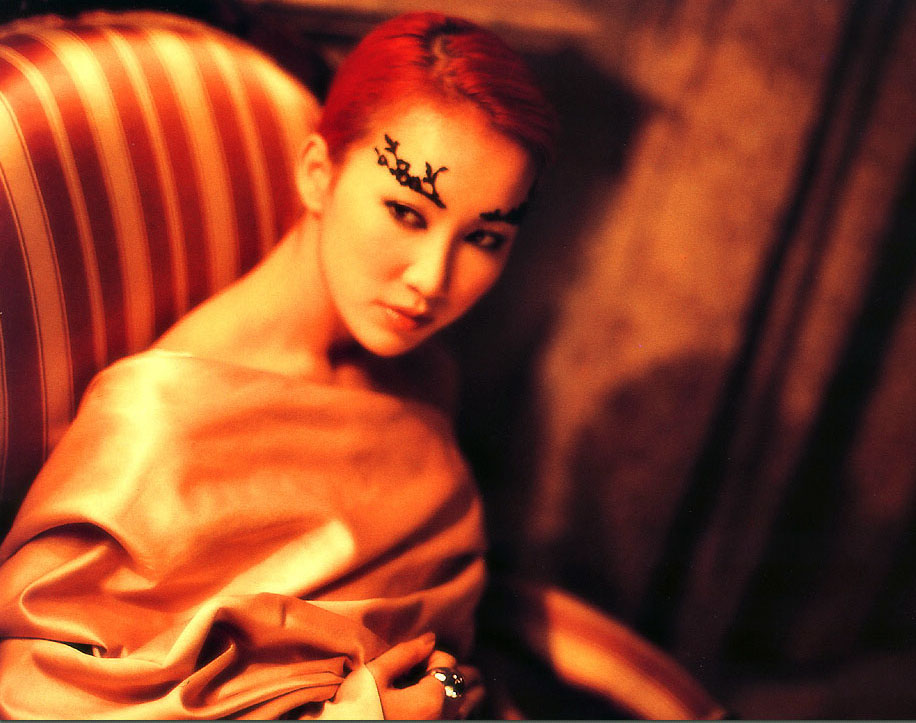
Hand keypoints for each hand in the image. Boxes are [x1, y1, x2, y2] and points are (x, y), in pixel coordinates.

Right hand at [366, 634, 483, 718]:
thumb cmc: (357, 709)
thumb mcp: (374, 675)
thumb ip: (404, 654)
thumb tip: (429, 639)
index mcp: (430, 698)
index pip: (447, 661)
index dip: (431, 653)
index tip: (413, 658)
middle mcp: (441, 717)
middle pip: (463, 683)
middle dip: (451, 669)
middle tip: (432, 666)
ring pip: (465, 705)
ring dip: (458, 689)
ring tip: (445, 681)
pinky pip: (455, 718)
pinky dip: (453, 707)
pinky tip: (441, 703)